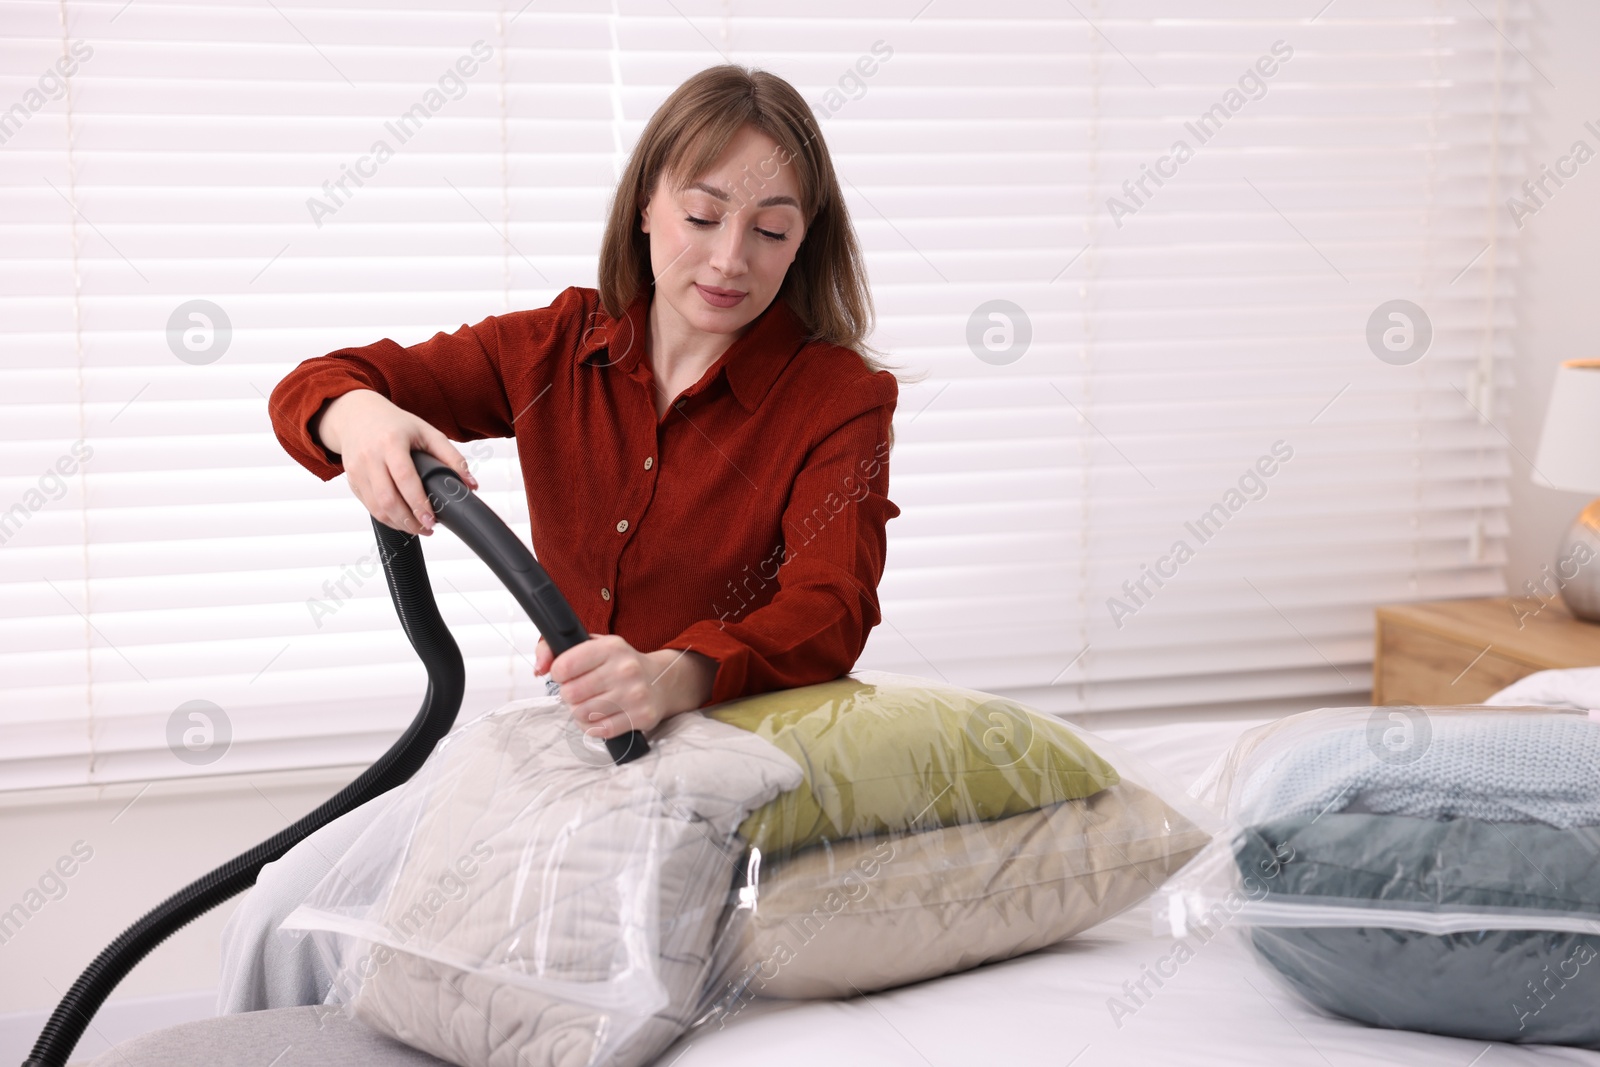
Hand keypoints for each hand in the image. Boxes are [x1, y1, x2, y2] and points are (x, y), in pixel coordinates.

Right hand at [313, 389, 477, 536]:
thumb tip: (471, 485)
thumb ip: (451, 457)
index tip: (432, 519)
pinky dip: (386, 518)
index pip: (405, 478)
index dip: (418, 503)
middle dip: (409, 520)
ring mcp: (357, 469)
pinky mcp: (352, 480)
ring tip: (418, 528)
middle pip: (387, 498)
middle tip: (428, 528)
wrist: (357, 415)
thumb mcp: (427, 432)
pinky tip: (402, 520)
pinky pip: (369, 506)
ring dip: (398, 524)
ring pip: (376, 507)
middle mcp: (370, 456)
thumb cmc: (395, 424)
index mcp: (391, 442)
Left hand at [536, 634, 715, 739]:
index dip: (559, 673)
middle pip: (570, 694)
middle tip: (581, 691)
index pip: (564, 666)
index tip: (566, 673)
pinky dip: (593, 726)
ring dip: (580, 712)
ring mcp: (634, 694)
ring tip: (591, 703)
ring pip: (582, 714)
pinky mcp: (640, 717)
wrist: (662, 681)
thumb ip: (556, 649)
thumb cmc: (619, 664)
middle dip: (570, 695)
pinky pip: (598, 731)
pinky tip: (601, 716)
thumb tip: (539, 668)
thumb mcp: (593, 645)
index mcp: (611, 647)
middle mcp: (625, 669)